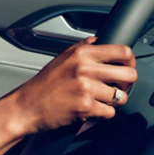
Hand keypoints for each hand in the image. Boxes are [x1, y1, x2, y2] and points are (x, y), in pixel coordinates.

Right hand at [12, 36, 136, 133]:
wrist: (26, 105)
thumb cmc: (42, 84)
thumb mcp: (60, 58)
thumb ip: (81, 48)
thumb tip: (97, 41)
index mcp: (80, 54)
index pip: (122, 51)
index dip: (129, 61)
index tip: (126, 67)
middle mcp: (84, 68)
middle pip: (129, 74)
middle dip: (125, 83)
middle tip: (116, 86)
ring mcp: (86, 88)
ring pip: (121, 97)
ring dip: (112, 101)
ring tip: (99, 99)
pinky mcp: (86, 107)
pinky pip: (110, 113)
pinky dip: (102, 113)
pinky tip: (90, 108)